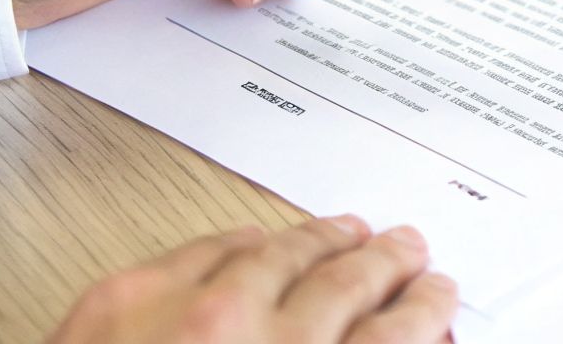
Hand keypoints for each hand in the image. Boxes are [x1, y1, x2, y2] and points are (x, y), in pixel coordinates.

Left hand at [48, 216, 456, 343]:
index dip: (424, 310)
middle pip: (348, 285)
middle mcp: (256, 341)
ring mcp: (188, 312)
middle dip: (388, 264)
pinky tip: (263, 238)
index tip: (437, 295)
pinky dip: (249, 240)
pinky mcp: (126, 294)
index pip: (395, 336)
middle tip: (409, 249)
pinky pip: (209, 246)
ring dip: (328, 238)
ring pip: (283, 252)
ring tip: (352, 230)